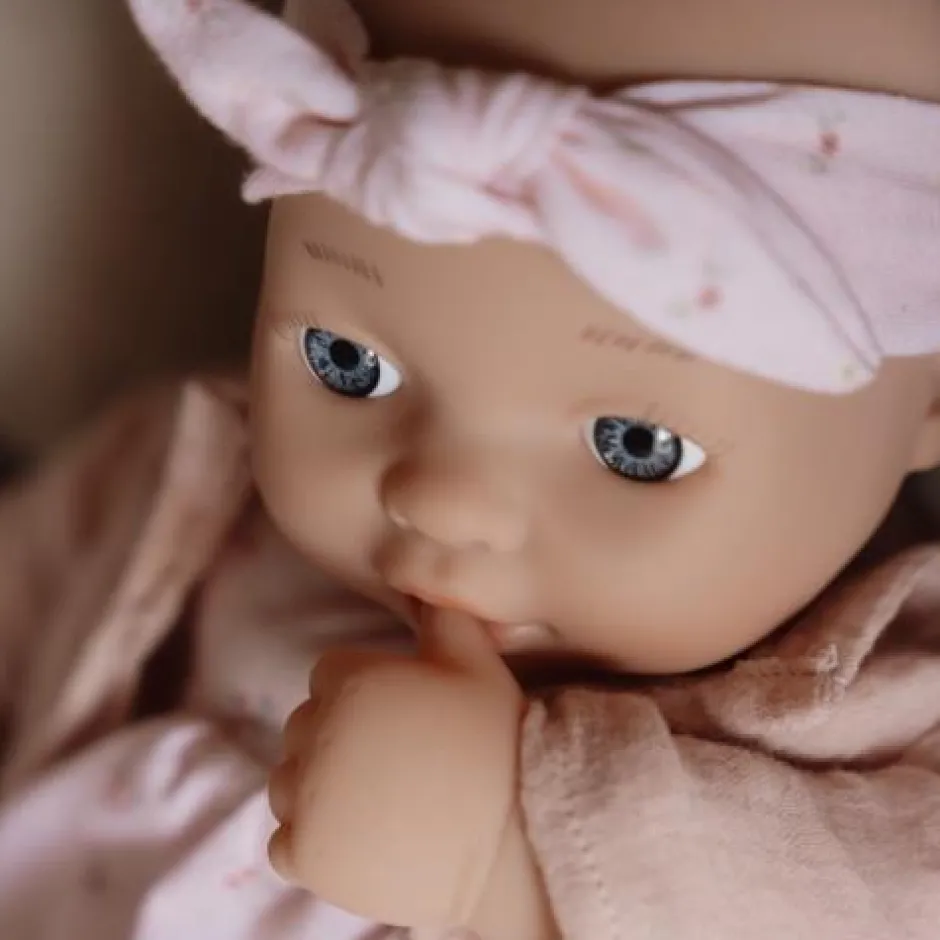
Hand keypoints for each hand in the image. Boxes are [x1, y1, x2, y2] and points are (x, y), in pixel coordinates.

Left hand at [267, 607, 551, 934]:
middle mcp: (315, 734)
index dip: (365, 692)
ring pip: (289, 783)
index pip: (328, 675)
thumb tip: (423, 576)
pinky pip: (286, 843)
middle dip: (338, 738)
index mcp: (350, 681)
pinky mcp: (306, 855)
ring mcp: (306, 798)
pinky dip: (313, 842)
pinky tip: (360, 839)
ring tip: (376, 802)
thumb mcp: (477, 661)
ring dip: (319, 789)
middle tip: (392, 761)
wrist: (513, 834)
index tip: (399, 716)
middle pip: (304, 726)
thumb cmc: (495, 741)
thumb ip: (441, 614)